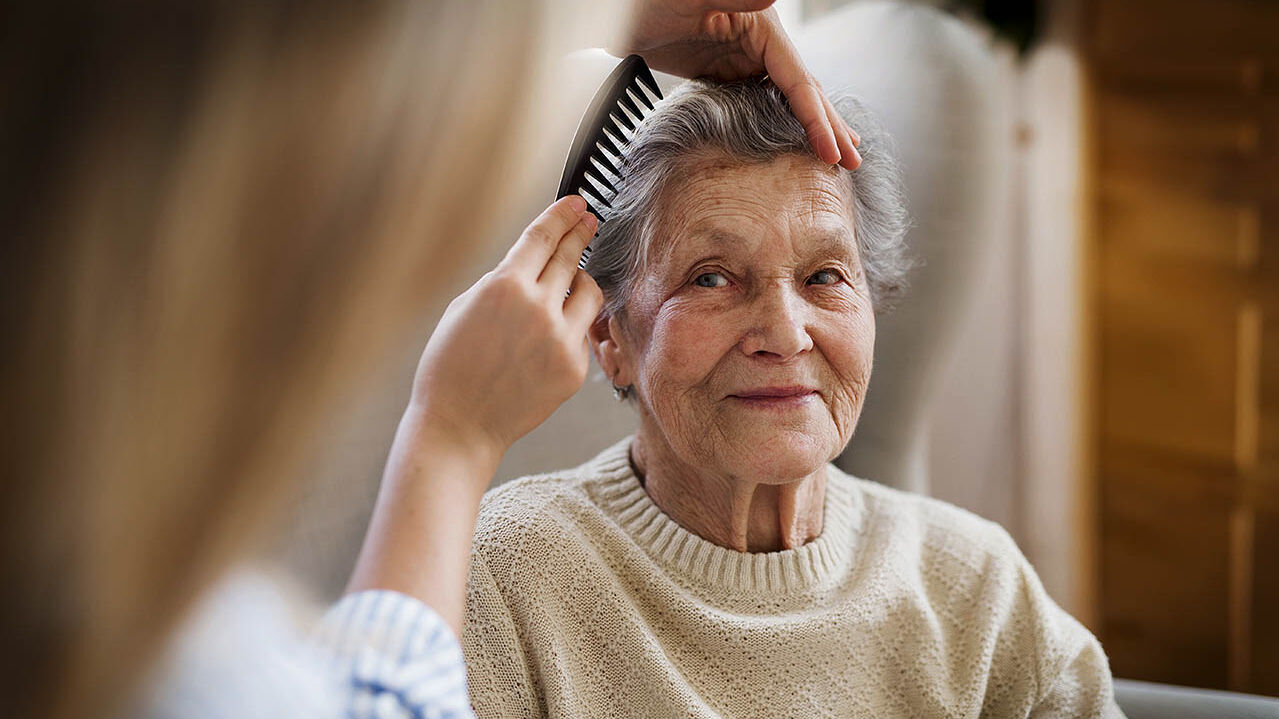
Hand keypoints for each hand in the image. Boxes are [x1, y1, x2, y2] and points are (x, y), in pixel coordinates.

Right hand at [406, 195, 603, 460]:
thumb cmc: (451, 368)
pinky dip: (571, 326)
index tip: (576, 204)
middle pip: (570, 257)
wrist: (459, 425)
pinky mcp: (574, 367)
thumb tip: (531, 265)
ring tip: (572, 281)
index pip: (543, 237)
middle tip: (589, 220)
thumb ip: (501, 282)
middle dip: (581, 233)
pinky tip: (550, 334)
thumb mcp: (463, 308)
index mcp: (504, 287)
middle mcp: (538, 308)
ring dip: (582, 280)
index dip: (562, 215)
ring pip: (590, 292)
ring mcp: (561, 339)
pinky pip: (582, 332)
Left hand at [612, 0, 861, 169]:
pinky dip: (782, 121)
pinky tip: (791, 138)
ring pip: (787, 97)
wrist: (616, 14)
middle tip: (854, 161)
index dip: (817, 119)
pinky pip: (761, 100)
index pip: (799, 80)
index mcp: (762, 27)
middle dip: (829, 126)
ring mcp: (743, 56)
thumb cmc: (651, 0)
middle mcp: (760, 41)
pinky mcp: (725, 70)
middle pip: (803, 89)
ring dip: (813, 125)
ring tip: (837, 152)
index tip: (833, 153)